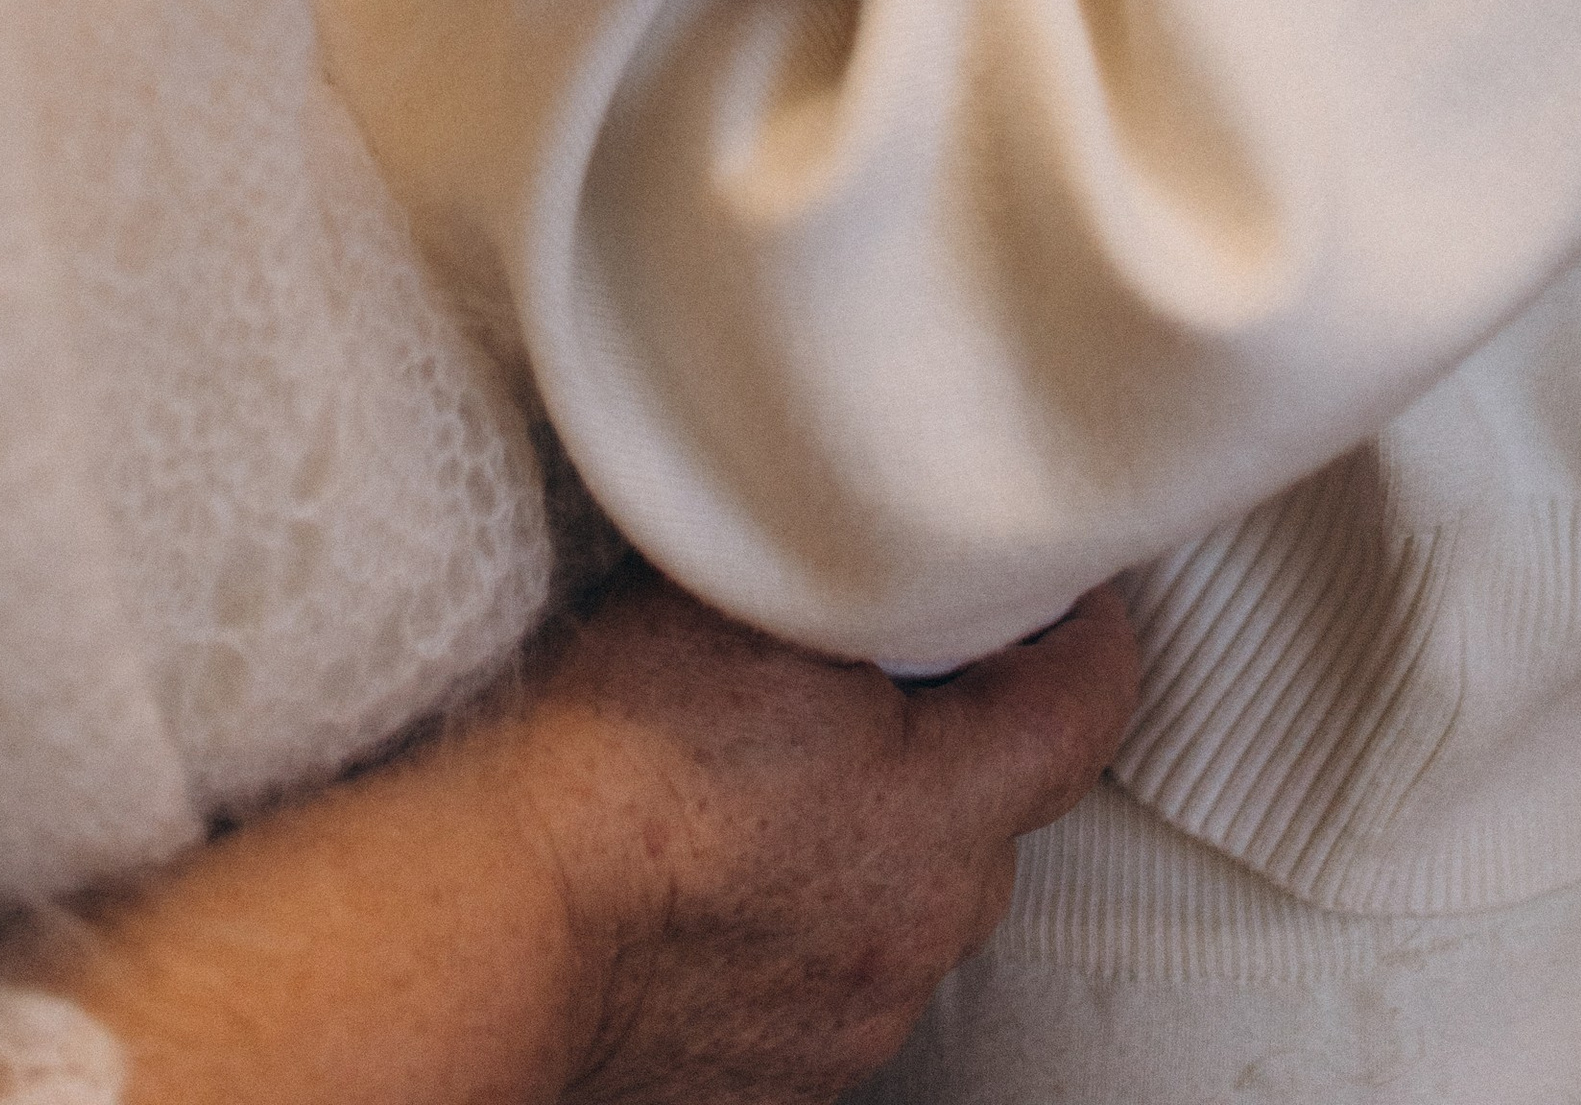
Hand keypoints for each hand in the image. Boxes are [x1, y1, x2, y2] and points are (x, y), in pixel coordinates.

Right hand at [511, 576, 1137, 1101]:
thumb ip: (839, 577)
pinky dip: (809, 918)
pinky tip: (726, 867)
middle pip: (998, 812)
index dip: (1085, 635)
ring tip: (775, 775)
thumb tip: (876, 530)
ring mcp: (859, 1016)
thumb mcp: (739, 608)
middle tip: (881, 666)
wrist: (495, 921)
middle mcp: (922, 928)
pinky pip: (838, 973)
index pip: (1083, 711)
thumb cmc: (597, 763)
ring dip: (879, 836)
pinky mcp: (791, 1075)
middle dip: (961, 735)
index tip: (1064, 594)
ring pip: (915, 899)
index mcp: (938, 810)